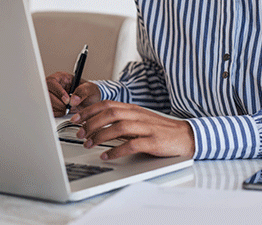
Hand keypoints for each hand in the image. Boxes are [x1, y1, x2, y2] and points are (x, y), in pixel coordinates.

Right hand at [46, 72, 101, 116]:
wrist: (91, 101)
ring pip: (46, 102)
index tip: (67, 100)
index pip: (53, 82)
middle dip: (57, 103)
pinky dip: (55, 113)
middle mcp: (54, 85)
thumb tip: (72, 99)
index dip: (58, 92)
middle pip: (46, 93)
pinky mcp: (51, 104)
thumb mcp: (90, 89)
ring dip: (56, 109)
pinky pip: (48, 109)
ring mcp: (51, 94)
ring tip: (66, 110)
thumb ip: (82, 92)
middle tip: (66, 108)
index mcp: (62, 77)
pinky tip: (62, 112)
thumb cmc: (90, 92)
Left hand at [71, 100, 194, 159]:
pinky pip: (131, 145)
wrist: (186, 136)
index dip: (88, 110)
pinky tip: (107, 156)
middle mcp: (138, 115)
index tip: (75, 118)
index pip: (107, 105)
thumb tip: (97, 125)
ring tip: (89, 144)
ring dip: (100, 136)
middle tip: (79, 133)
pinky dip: (116, 151)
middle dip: (91, 123)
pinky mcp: (153, 142)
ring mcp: (146, 128)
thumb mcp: (138, 120)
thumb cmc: (160, 130)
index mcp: (133, 109)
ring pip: (118, 127)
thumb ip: (120, 121)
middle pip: (109, 114)